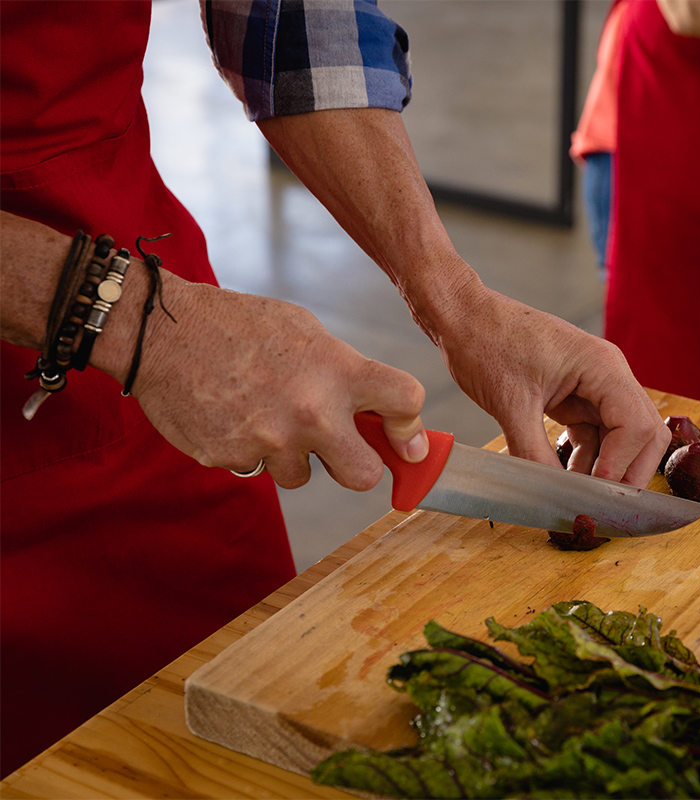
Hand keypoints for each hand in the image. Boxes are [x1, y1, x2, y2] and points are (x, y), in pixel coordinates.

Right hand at [127, 274, 427, 489]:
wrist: (163, 333)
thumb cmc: (239, 326)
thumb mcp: (305, 332)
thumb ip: (344, 373)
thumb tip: (379, 413)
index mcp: (338, 371)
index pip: (406, 402)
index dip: (411, 426)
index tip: (407, 440)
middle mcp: (311, 412)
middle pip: (364, 475)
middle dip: (358, 467)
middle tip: (341, 449)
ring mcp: (270, 441)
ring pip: (302, 476)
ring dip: (293, 456)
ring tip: (266, 415)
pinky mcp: (233, 460)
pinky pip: (258, 470)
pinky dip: (252, 452)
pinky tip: (235, 417)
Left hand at [431, 276, 668, 487]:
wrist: (463, 318)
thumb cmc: (487, 342)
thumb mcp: (509, 404)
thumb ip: (533, 453)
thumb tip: (550, 495)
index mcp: (602, 366)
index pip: (638, 425)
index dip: (622, 465)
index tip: (596, 493)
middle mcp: (608, 375)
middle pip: (643, 433)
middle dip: (627, 472)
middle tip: (603, 506)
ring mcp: (594, 386)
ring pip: (620, 438)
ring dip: (605, 469)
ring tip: (578, 498)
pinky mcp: (575, 397)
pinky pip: (594, 435)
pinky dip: (586, 459)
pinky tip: (564, 479)